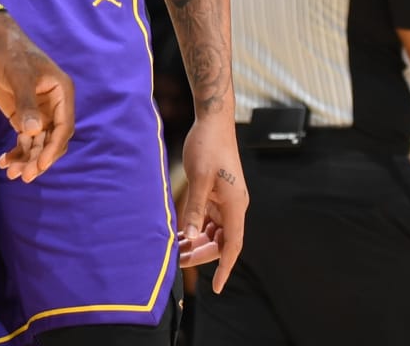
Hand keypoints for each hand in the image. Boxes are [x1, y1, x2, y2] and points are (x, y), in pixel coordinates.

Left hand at [0, 13, 74, 182]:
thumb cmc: (12, 54)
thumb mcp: (20, 77)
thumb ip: (27, 104)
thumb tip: (33, 132)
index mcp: (62, 94)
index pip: (64, 128)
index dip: (53, 149)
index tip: (40, 165)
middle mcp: (54, 107)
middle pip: (52, 140)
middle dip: (39, 159)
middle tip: (25, 176)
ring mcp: (39, 114)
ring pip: (38, 144)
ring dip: (27, 160)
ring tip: (11, 174)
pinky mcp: (24, 117)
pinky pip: (24, 140)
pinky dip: (16, 152)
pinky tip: (4, 162)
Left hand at [176, 116, 247, 292]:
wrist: (213, 122)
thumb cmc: (207, 146)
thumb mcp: (198, 178)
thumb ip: (194, 208)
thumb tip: (188, 236)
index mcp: (235, 205)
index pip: (232, 246)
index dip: (225, 269)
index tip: (216, 287)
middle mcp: (234, 206)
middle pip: (221, 242)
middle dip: (201, 254)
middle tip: (177, 260)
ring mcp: (226, 201)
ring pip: (214, 232)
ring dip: (197, 242)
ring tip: (175, 249)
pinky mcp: (218, 194)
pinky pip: (209, 219)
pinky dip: (196, 228)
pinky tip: (180, 233)